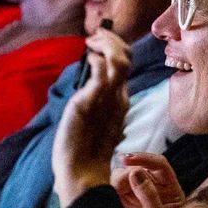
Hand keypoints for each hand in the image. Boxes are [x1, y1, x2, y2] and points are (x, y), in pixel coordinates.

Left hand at [52, 27, 132, 207]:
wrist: (80, 172)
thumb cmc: (81, 149)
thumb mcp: (90, 117)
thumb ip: (95, 99)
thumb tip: (91, 76)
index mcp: (119, 100)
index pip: (124, 65)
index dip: (114, 48)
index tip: (96, 42)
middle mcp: (118, 97)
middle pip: (126, 58)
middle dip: (112, 40)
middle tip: (95, 36)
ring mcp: (107, 99)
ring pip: (119, 60)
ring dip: (106, 43)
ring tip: (91, 41)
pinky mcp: (92, 102)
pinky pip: (102, 72)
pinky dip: (96, 59)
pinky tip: (88, 58)